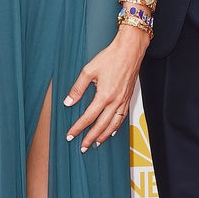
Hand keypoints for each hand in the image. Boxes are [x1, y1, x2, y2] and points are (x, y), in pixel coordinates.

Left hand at [63, 27, 149, 150]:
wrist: (130, 50)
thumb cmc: (110, 57)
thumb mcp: (89, 70)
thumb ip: (77, 88)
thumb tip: (68, 102)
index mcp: (104, 96)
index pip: (88, 117)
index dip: (78, 128)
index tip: (70, 135)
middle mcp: (115, 101)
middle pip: (101, 125)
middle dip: (91, 137)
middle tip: (82, 147)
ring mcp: (123, 100)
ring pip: (113, 124)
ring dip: (104, 136)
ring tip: (96, 143)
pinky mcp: (128, 97)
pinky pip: (122, 117)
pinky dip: (116, 126)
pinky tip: (112, 131)